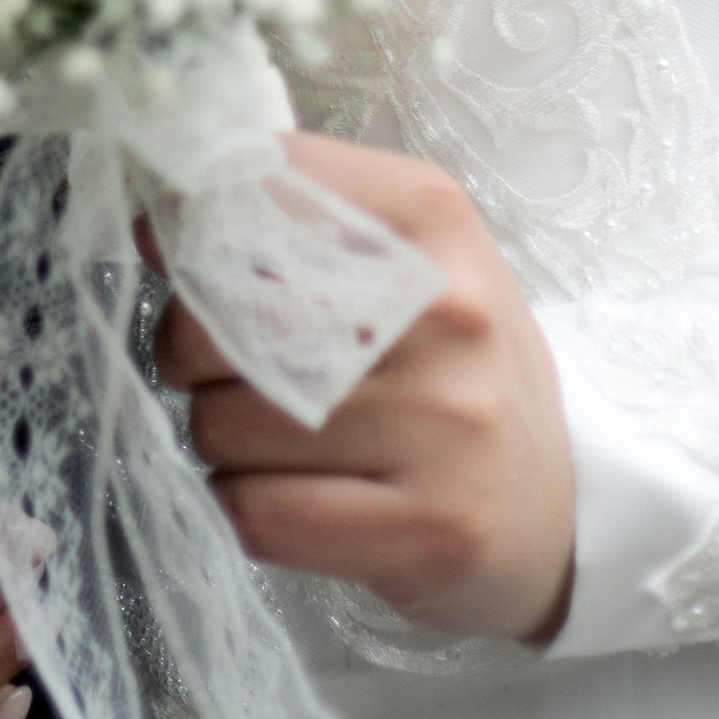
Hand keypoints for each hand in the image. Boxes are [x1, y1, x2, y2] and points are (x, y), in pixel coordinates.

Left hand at [157, 132, 576, 643]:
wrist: (564, 503)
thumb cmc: (451, 369)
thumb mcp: (402, 260)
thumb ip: (285, 223)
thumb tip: (154, 219)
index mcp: (429, 217)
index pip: (254, 191)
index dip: (193, 230)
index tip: (190, 261)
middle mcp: (445, 310)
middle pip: (219, 313)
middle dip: (188, 349)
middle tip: (226, 371)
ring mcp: (444, 424)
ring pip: (225, 422)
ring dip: (218, 439)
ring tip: (276, 442)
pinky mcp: (432, 527)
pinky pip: (258, 512)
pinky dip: (245, 508)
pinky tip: (291, 498)